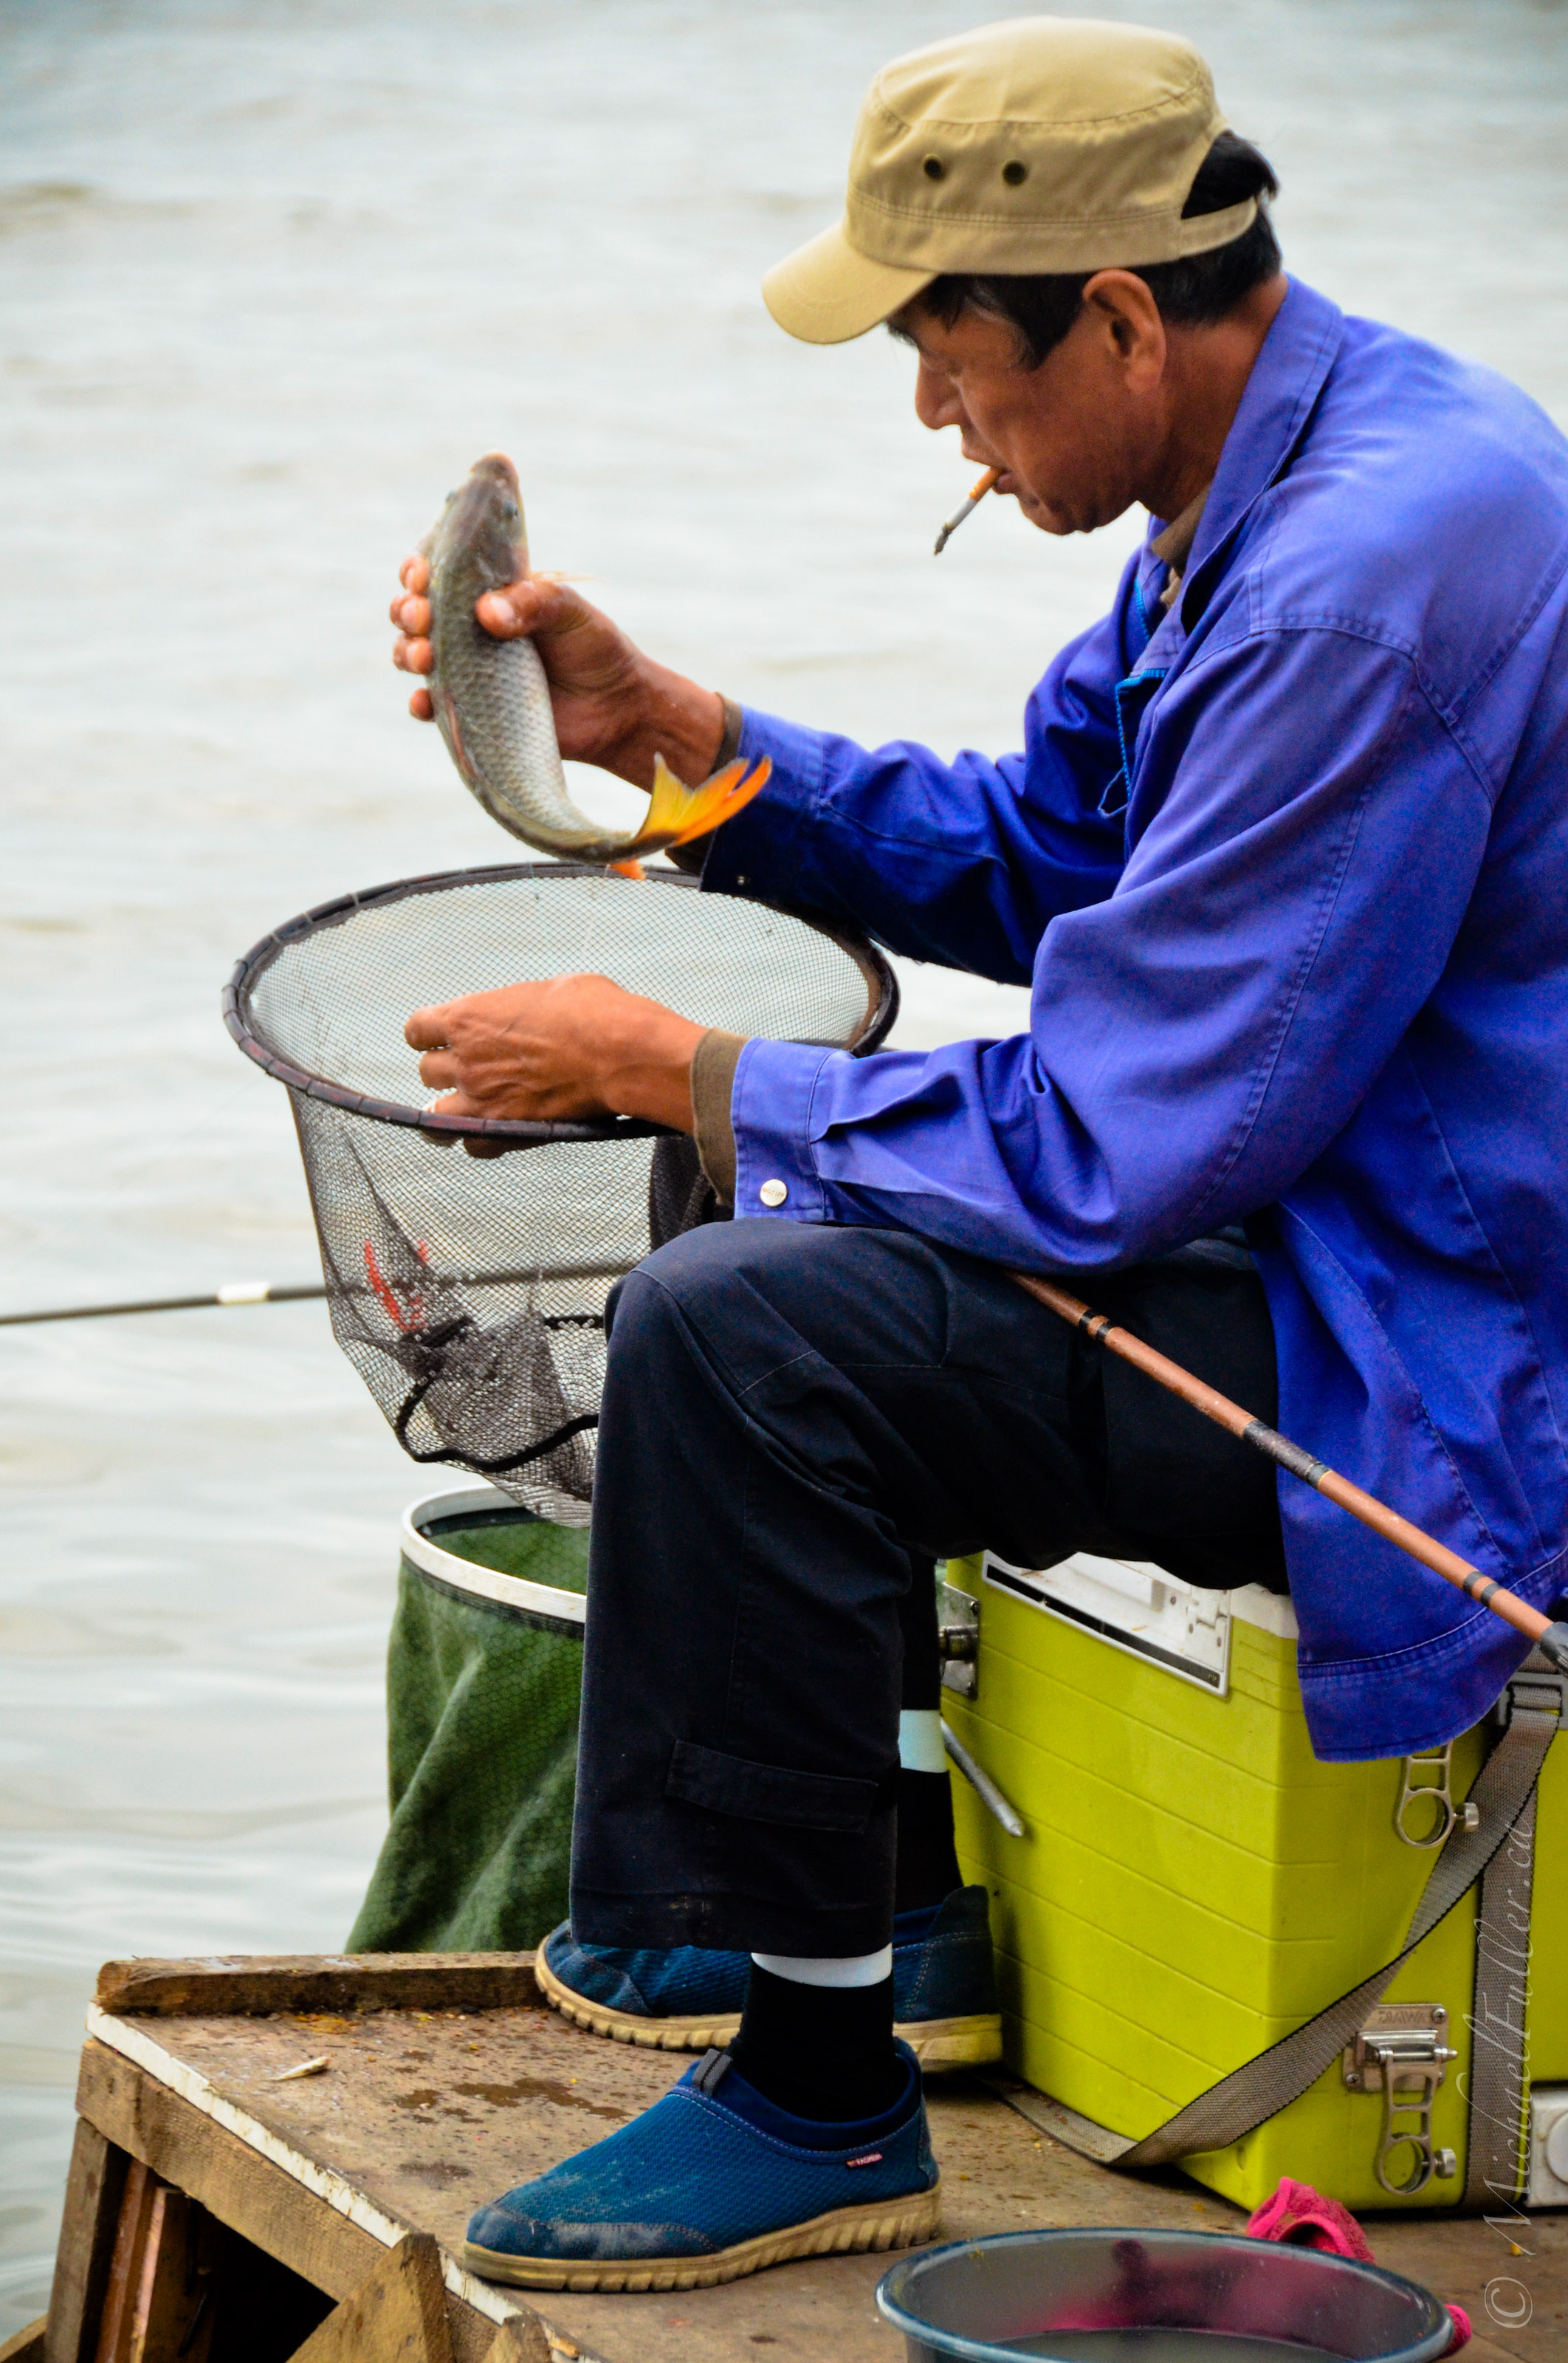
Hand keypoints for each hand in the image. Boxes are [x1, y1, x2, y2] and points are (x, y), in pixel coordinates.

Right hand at [390, 559, 725, 790]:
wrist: (617, 711)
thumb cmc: (595, 650)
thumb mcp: (572, 613)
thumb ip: (534, 603)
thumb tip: (486, 612)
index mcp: (488, 594)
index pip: (439, 572)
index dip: (419, 569)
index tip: (422, 573)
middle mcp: (468, 630)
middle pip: (414, 612)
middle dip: (407, 610)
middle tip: (422, 616)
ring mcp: (465, 671)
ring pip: (413, 655)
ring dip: (408, 652)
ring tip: (426, 656)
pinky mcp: (470, 710)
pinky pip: (433, 707)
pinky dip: (421, 704)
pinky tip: (424, 701)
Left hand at [405, 975, 703, 1155]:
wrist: (618, 1054)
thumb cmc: (593, 1013)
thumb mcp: (549, 991)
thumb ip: (520, 1009)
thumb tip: (529, 1014)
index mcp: (467, 1017)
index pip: (417, 1029)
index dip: (430, 1035)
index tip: (442, 1038)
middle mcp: (463, 1060)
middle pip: (427, 1071)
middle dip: (448, 1070)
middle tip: (473, 1070)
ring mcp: (479, 1100)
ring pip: (436, 1114)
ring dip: (451, 1110)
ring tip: (471, 1107)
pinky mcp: (504, 1131)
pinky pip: (473, 1145)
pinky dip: (480, 1140)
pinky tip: (494, 1131)